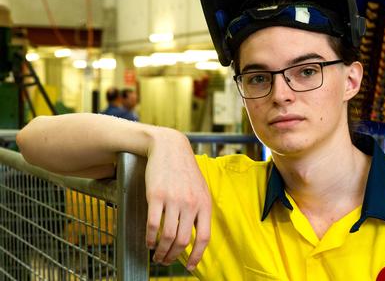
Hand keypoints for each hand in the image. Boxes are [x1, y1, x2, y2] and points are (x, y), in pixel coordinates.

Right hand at [143, 127, 211, 270]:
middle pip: (184, 240)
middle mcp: (191, 203)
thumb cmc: (185, 170)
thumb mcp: (200, 189)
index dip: (197, 255)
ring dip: (161, 251)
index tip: (190, 267)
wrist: (169, 148)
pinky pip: (153, 225)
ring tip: (157, 255)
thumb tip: (197, 235)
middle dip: (174, 256)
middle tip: (166, 261)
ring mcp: (173, 200)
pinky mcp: (156, 196)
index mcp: (204, 204)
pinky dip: (150, 238)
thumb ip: (200, 210)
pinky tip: (148, 242)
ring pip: (168, 236)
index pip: (204, 237)